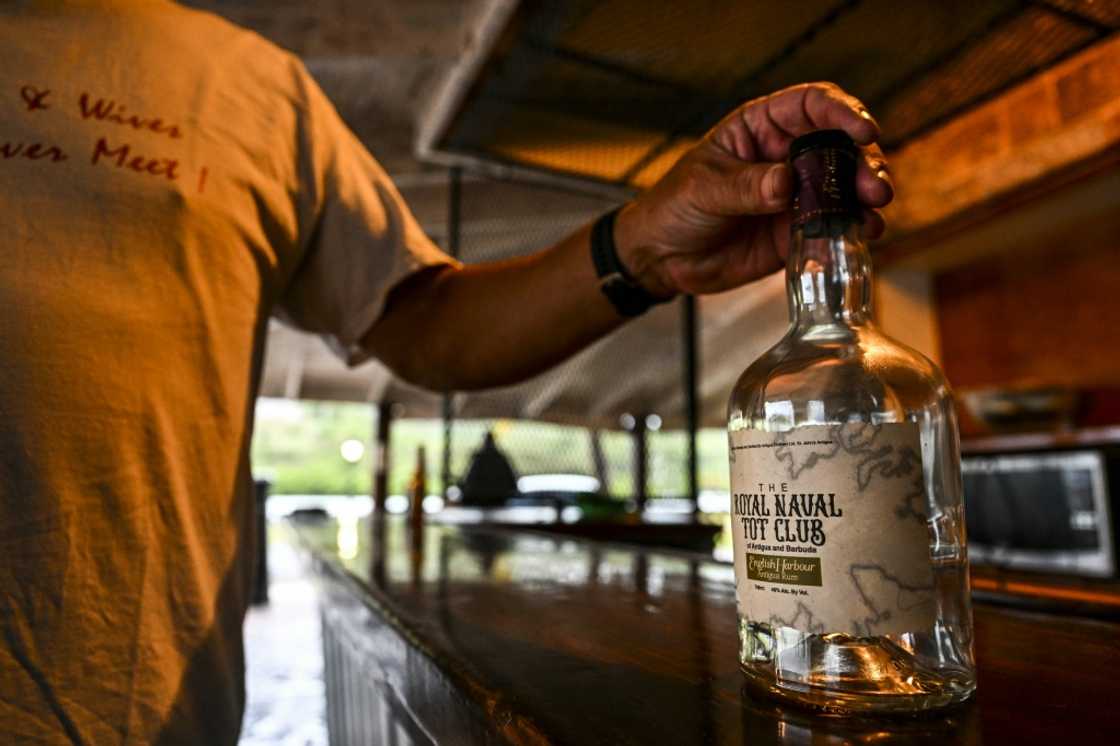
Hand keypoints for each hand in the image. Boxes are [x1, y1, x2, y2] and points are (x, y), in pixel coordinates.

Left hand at [614, 82, 893, 296]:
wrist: (661, 258)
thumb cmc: (674, 207)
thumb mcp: (704, 189)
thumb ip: (746, 186)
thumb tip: (786, 183)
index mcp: (762, 127)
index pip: (811, 105)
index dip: (842, 112)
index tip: (863, 129)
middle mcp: (787, 156)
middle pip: (840, 146)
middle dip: (863, 162)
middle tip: (874, 186)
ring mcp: (796, 195)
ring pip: (845, 187)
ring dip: (865, 196)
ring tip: (874, 210)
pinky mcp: (797, 231)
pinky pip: (834, 226)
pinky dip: (852, 229)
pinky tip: (864, 234)